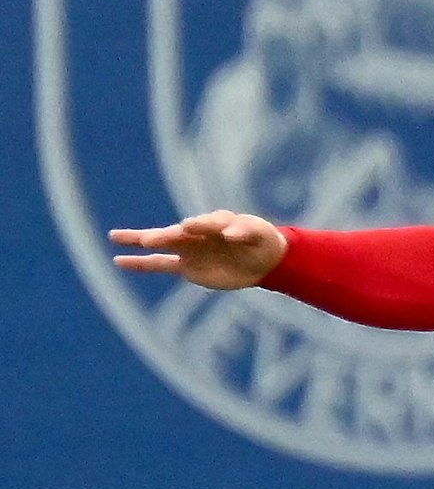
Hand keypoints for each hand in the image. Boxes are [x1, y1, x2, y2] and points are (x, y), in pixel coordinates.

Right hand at [106, 210, 286, 290]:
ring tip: (116, 236)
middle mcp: (200, 233)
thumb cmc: (261, 241)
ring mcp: (191, 249)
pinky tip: (118, 261)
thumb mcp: (259, 235)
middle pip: (179, 233)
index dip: (202, 224)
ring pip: (162, 243)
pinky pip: (159, 264)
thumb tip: (230, 233)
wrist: (262, 260)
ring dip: (142, 241)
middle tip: (148, 238)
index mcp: (218, 222)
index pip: (207, 222)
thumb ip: (245, 232)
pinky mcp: (186, 267)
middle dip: (165, 235)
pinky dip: (139, 263)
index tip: (192, 226)